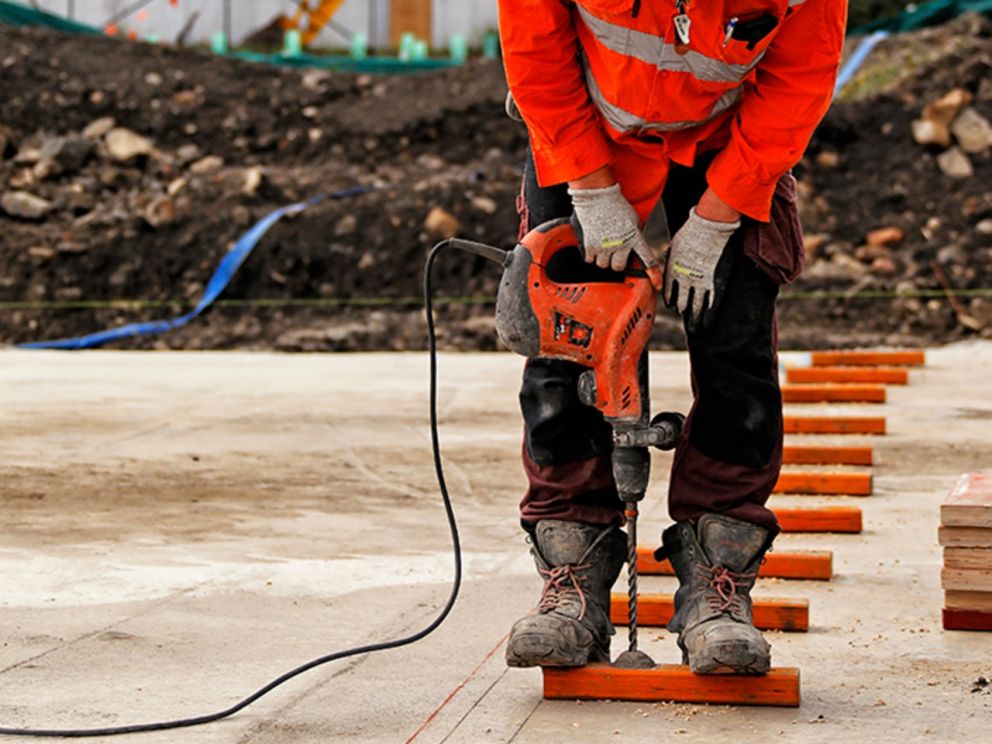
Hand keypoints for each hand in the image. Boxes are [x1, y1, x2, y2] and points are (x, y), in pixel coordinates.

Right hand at [568, 183, 661, 285]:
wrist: (598, 196)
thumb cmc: (616, 205)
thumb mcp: (633, 220)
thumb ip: (635, 236)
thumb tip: (634, 249)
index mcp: (635, 237)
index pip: (648, 260)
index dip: (654, 275)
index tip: (656, 286)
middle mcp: (621, 244)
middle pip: (618, 267)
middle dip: (616, 262)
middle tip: (613, 253)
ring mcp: (605, 246)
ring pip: (603, 265)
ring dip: (602, 258)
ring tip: (602, 245)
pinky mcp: (591, 246)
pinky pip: (590, 259)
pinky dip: (590, 254)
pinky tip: (593, 242)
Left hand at [664, 207, 739, 328]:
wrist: (710, 225)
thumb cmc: (693, 231)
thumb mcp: (675, 245)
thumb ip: (672, 259)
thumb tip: (669, 263)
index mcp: (673, 271)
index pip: (669, 293)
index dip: (672, 302)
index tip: (675, 307)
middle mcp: (684, 280)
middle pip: (682, 303)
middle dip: (684, 312)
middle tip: (687, 320)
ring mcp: (700, 282)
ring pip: (695, 307)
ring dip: (695, 319)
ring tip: (696, 328)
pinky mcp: (716, 282)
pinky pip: (710, 304)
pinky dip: (708, 315)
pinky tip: (706, 323)